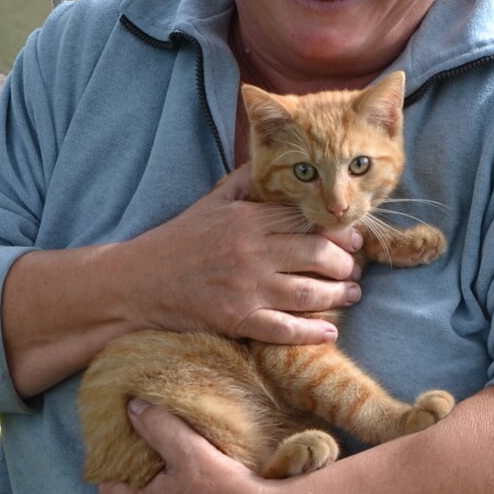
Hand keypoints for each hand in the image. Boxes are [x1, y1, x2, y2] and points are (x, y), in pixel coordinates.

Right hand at [135, 165, 361, 344]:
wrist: (138, 281)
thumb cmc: (178, 239)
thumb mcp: (212, 201)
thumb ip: (246, 182)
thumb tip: (272, 160)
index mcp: (248, 220)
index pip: (306, 221)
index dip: (338, 231)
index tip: (355, 239)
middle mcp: (251, 252)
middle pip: (316, 255)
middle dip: (346, 264)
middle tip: (356, 270)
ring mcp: (245, 288)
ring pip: (307, 293)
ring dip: (338, 295)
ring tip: (352, 295)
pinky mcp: (236, 320)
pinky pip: (283, 329)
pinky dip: (310, 332)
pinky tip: (329, 332)